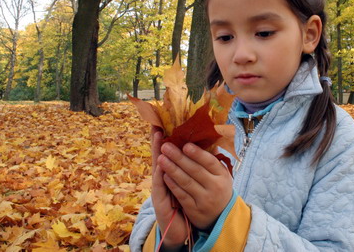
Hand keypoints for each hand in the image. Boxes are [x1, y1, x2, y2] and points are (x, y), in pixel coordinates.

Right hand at [150, 128, 188, 248]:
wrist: (178, 230)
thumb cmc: (183, 205)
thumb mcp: (186, 184)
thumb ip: (188, 169)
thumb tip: (197, 151)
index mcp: (170, 174)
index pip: (167, 153)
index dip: (165, 139)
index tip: (164, 122)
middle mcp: (162, 179)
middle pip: (159, 156)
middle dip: (158, 140)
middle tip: (157, 122)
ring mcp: (159, 189)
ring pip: (158, 167)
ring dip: (156, 152)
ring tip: (157, 136)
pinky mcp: (160, 200)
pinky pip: (160, 185)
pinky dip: (160, 174)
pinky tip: (160, 164)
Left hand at [158, 142, 233, 230]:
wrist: (221, 215)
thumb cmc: (217, 187)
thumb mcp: (220, 174)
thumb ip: (211, 159)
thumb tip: (202, 137)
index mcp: (222, 175)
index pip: (210, 162)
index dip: (197, 153)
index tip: (185, 144)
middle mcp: (215, 187)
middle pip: (195, 170)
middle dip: (179, 158)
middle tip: (166, 146)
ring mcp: (205, 199)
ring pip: (186, 182)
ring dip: (172, 169)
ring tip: (161, 158)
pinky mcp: (195, 210)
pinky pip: (182, 195)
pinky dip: (172, 184)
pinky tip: (164, 175)